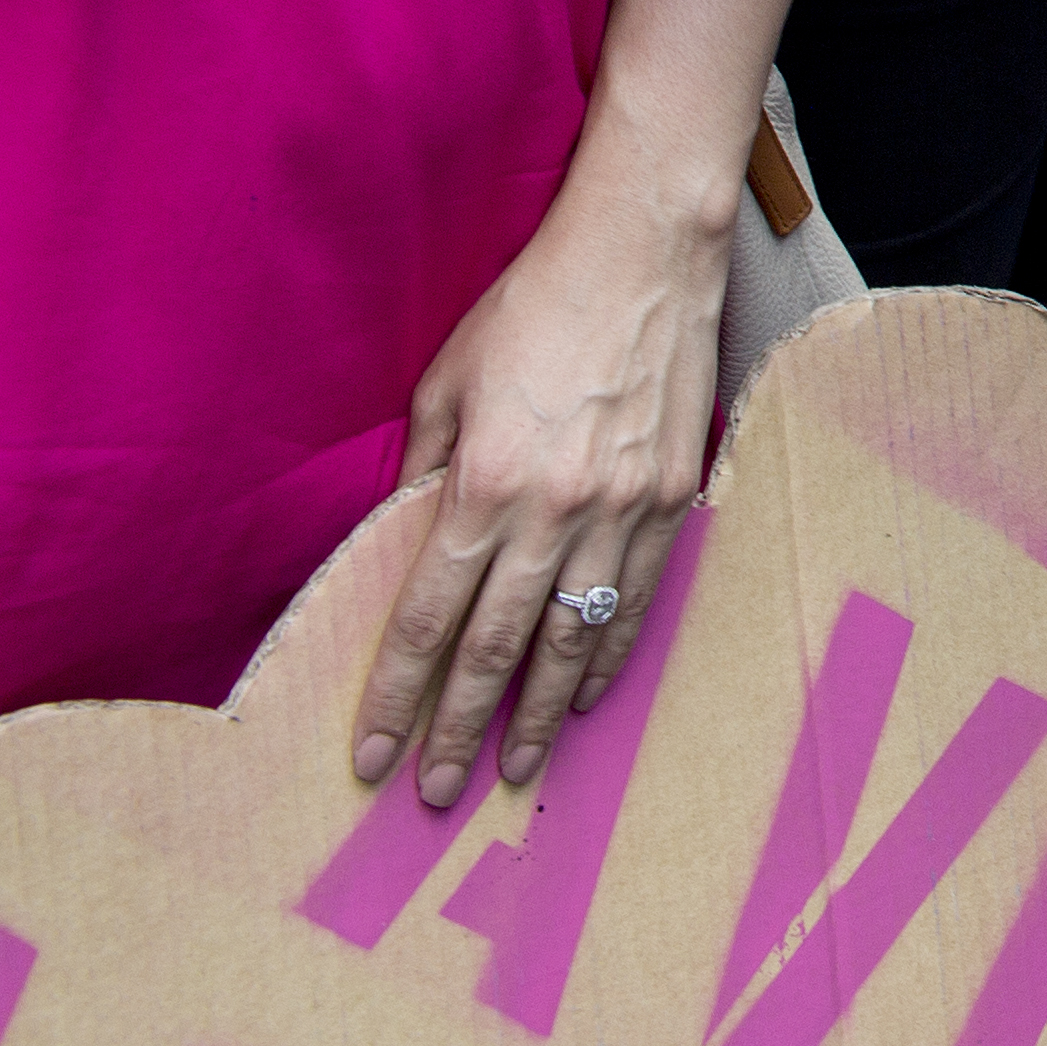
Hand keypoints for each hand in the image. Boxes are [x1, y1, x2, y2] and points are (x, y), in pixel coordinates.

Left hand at [355, 143, 730, 808]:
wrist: (646, 252)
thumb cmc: (534, 305)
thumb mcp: (447, 380)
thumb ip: (422, 469)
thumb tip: (404, 538)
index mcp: (483, 482)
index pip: (430, 618)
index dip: (398, 697)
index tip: (373, 755)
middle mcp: (553, 508)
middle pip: (499, 647)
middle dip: (462, 730)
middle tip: (435, 793)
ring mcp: (622, 506)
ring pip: (574, 637)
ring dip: (542, 712)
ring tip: (515, 769)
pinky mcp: (673, 495)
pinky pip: (636, 596)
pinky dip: (609, 653)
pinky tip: (588, 693)